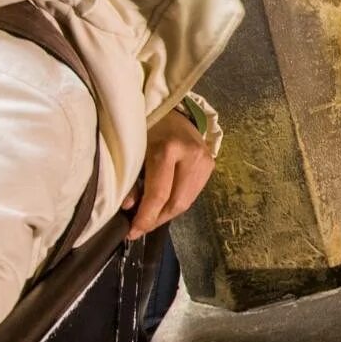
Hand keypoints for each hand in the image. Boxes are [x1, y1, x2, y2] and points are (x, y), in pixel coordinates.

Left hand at [123, 109, 215, 238]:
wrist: (174, 110)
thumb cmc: (148, 126)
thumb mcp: (134, 149)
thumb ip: (132, 179)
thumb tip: (129, 207)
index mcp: (169, 149)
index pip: (159, 194)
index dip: (146, 217)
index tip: (132, 232)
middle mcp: (192, 156)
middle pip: (177, 202)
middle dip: (157, 219)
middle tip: (140, 229)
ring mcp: (205, 161)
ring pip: (187, 201)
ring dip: (167, 214)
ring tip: (150, 219)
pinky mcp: (211, 164)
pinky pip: (193, 193)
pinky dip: (177, 202)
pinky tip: (164, 204)